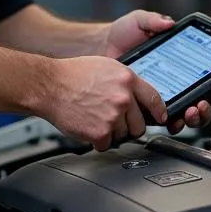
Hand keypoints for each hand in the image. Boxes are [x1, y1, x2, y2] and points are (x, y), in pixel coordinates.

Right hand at [45, 55, 168, 150]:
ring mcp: (113, 116)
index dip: (159, 112)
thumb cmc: (73, 74)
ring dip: (113, 133)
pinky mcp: (100, 132)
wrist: (50, 86)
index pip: (155, 100)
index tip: (160, 118)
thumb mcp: (107, 66)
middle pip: (140, 124)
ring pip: (124, 136)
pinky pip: (107, 144)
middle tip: (116, 120)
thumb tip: (138, 96)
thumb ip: (126, 81)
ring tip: (97, 119)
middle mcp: (123, 98)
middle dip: (130, 125)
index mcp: (127, 79)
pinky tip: (89, 127)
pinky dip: (98, 141)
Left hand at [101, 9, 210, 134]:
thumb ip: (155, 20)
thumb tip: (169, 23)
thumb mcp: (141, 21)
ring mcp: (171, 96)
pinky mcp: (154, 108)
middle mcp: (184, 80)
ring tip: (198, 106)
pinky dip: (179, 122)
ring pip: (197, 112)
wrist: (100, 50)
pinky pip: (171, 120)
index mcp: (187, 60)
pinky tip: (179, 118)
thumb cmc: (123, 35)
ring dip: (203, 113)